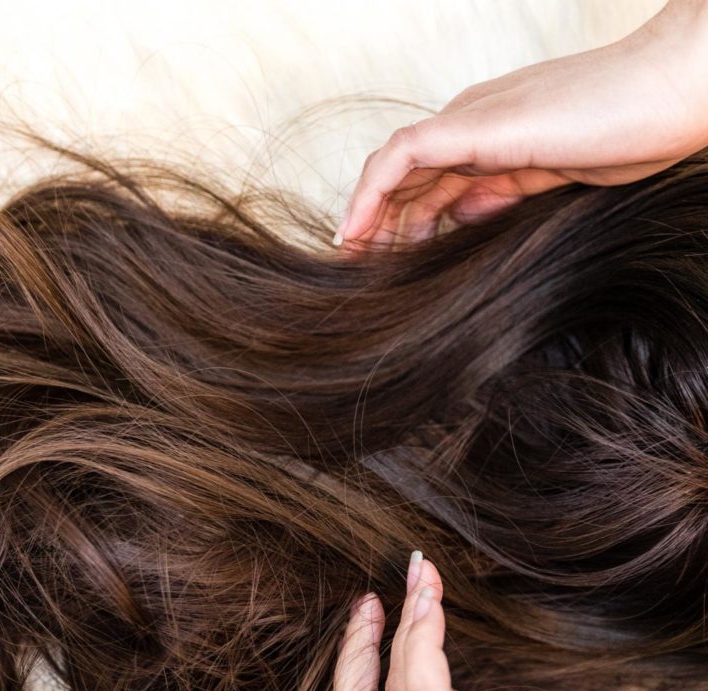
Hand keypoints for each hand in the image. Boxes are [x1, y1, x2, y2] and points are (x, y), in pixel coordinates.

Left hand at [333, 0, 707, 250]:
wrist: (672, 91)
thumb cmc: (631, 132)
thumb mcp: (553, 178)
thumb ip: (506, 192)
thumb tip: (467, 215)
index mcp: (493, 139)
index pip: (429, 182)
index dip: (400, 222)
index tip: (384, 264)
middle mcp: (472, 127)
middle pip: (405, 178)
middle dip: (377, 224)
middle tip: (356, 271)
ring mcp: (471, 122)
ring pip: (394, 169)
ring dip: (366, 216)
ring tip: (347, 260)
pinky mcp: (474, 125)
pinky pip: (402, 156)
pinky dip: (371, 193)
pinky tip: (354, 230)